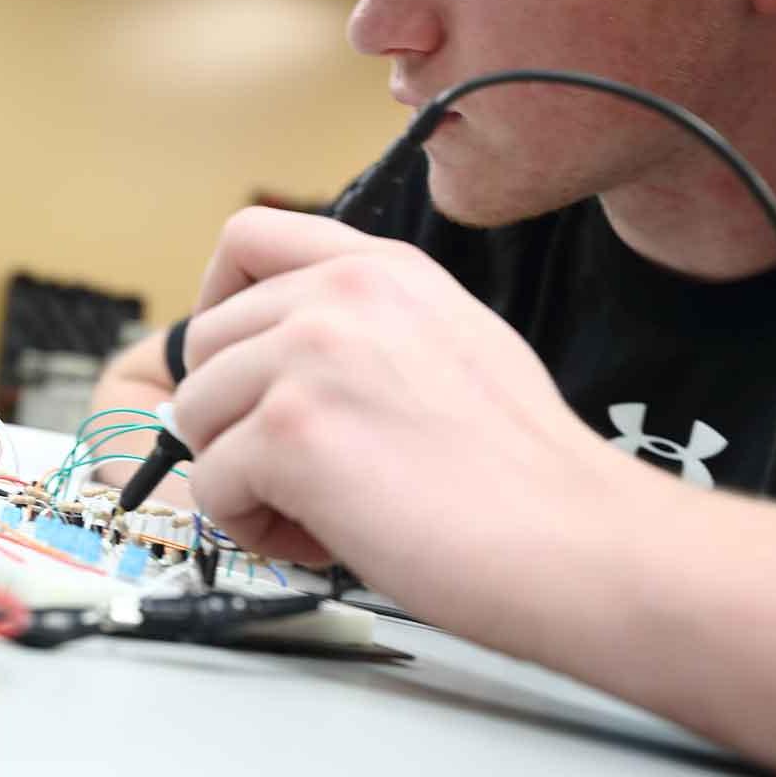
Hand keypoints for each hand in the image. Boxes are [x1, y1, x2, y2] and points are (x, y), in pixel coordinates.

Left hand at [172, 207, 614, 619]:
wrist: (579, 539)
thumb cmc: (524, 470)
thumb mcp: (450, 340)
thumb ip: (363, 328)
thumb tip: (272, 355)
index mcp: (380, 269)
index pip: (247, 237)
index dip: (216, 299)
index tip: (233, 357)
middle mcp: (339, 296)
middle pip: (205, 342)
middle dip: (233, 416)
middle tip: (303, 470)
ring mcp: (309, 357)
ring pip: (196, 416)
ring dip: (242, 477)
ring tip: (321, 509)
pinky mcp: (289, 431)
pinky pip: (211, 486)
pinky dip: (250, 526)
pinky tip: (324, 538)